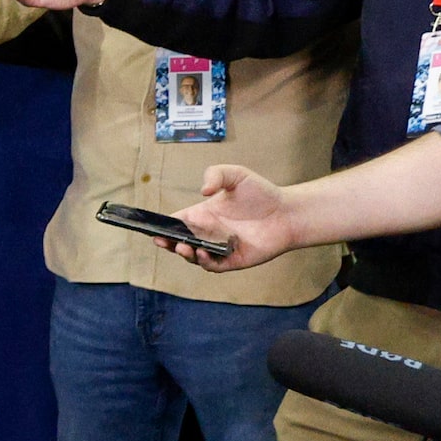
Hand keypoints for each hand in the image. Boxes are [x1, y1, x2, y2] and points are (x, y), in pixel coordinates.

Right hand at [161, 164, 295, 271]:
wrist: (287, 213)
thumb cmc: (262, 193)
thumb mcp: (236, 174)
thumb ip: (216, 175)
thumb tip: (203, 192)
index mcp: (202, 215)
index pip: (175, 223)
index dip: (162, 227)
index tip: (153, 228)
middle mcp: (207, 233)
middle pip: (179, 242)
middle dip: (167, 243)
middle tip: (162, 241)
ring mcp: (218, 248)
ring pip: (193, 256)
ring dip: (184, 254)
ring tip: (184, 247)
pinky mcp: (232, 260)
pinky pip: (213, 265)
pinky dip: (204, 262)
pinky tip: (202, 254)